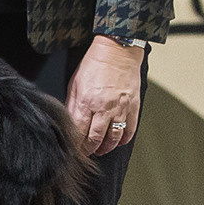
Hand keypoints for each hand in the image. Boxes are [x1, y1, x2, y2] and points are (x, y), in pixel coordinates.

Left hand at [66, 36, 142, 156]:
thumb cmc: (95, 63)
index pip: (79, 132)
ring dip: (106, 147)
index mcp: (86, 102)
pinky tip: (118, 141)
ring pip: (113, 138)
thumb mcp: (75, 83)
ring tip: (101, 149)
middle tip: (87, 153)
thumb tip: (71, 122)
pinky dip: (124, 139)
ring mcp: (120, 109)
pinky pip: (129, 130)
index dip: (76, 144)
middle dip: (89, 150)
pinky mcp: (133, 107)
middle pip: (95, 139)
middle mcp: (103, 108)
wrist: (117, 51)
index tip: (74, 149)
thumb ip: (72, 104)